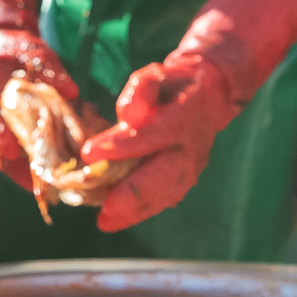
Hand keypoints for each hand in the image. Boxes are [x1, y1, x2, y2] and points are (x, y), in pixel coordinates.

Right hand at [0, 27, 77, 192]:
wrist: (4, 50)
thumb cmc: (18, 50)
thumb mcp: (35, 50)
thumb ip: (49, 69)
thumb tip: (71, 91)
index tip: (10, 147)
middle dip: (9, 159)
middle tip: (30, 176)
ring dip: (17, 169)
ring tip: (40, 188)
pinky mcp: (6, 131)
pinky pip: (11, 155)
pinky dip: (24, 171)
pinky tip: (44, 186)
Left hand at [81, 53, 236, 231]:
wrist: (208, 96)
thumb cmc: (172, 85)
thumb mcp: (156, 75)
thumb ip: (141, 89)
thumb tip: (127, 113)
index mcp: (184, 116)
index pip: (153, 133)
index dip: (123, 145)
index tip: (89, 153)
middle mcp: (191, 147)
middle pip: (165, 174)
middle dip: (134, 193)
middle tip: (105, 208)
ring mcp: (192, 167)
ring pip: (166, 193)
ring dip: (135, 210)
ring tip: (105, 220)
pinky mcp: (187, 179)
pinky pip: (165, 200)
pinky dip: (140, 213)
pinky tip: (114, 220)